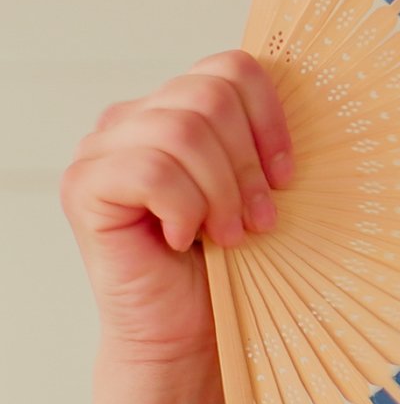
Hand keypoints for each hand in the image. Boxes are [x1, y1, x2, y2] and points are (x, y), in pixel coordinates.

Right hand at [59, 49, 292, 370]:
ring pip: (182, 132)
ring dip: (220, 192)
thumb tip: (312, 109)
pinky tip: (182, 239)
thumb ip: (263, 146)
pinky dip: (184, 208)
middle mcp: (134, 119)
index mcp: (179, 111)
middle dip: (247, 164)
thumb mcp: (260, 195)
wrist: (188, 335)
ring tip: (228, 236)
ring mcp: (102, 149)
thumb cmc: (232, 269)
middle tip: (259, 220)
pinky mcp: (84, 185)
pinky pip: (151, 170)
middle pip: (207, 95)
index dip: (270, 118)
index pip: (230, 68)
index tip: (288, 177)